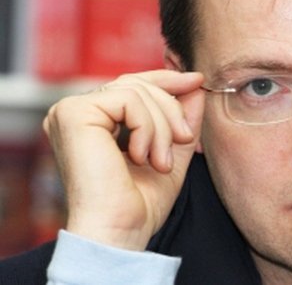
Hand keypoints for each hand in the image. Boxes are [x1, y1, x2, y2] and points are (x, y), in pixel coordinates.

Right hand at [43, 70, 204, 250]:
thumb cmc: (140, 203)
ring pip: (137, 91)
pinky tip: (141, 157)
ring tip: (161, 160)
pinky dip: (147, 127)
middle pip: (138, 84)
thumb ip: (182, 117)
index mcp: (95, 120)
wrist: (119, 232)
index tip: (198, 81)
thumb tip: (196, 85)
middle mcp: (78, 112)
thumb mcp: (171, 150)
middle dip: (171, 109)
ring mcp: (71, 111)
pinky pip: (129, 100)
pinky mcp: (73, 114)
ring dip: (161, 126)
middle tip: (184, 138)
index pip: (134, 85)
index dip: (168, 80)